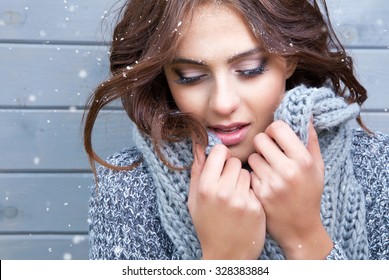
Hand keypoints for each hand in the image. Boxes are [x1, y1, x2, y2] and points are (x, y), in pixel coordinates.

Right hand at [188, 144, 265, 259]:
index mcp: (206, 187)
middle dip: (232, 169)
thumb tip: (199, 146)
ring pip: (247, 173)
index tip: (221, 162)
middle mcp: (224, 192)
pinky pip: (255, 187)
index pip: (219, 152)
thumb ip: (197, 171)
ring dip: (242, 180)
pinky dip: (251, 193)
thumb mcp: (194, 200)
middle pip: (235, 161)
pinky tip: (245, 205)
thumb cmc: (207, 225)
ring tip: (236, 195)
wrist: (227, 254)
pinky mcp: (256, 207)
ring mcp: (242, 200)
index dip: (221, 155)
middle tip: (228, 182)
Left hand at [248, 120, 332, 258]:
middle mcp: (288, 170)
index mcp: (303, 160)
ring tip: (267, 170)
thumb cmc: (309, 194)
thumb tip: (305, 115)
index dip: (274, 130)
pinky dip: (253, 176)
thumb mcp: (317, 167)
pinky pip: (248, 173)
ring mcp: (272, 183)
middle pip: (260, 139)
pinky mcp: (259, 194)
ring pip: (252, 157)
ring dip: (257, 161)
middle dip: (263, 144)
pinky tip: (263, 183)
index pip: (278, 128)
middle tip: (268, 152)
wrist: (300, 228)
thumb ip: (311, 140)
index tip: (275, 137)